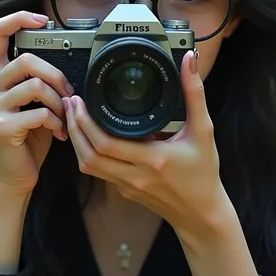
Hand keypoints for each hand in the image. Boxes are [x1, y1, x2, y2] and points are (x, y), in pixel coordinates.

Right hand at [0, 11, 74, 195]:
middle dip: (57, 75)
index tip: (43, 20)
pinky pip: (40, 112)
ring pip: (36, 85)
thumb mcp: (33, 102)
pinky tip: (59, 132)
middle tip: (69, 94)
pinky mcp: (1, 126)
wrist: (16, 175)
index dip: (19, 18)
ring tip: (64, 117)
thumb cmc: (29, 136)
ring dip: (59, 102)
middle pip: (27, 60)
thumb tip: (66, 62)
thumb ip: (39, 80)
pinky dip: (57, 122)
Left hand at [63, 50, 236, 239]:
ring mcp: (126, 187)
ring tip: (73, 116)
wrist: (202, 213)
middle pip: (88, 155)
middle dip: (74, 127)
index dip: (86, 122)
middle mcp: (135, 176)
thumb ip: (195, 94)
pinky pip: (98, 171)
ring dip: (76, 141)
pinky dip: (87, 152)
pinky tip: (88, 135)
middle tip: (71, 103)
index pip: (106, 143)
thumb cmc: (204, 173)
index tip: (81, 100)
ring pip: (88, 165)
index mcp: (153, 160)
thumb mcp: (204, 130)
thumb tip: (190, 61)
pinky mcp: (123, 191)